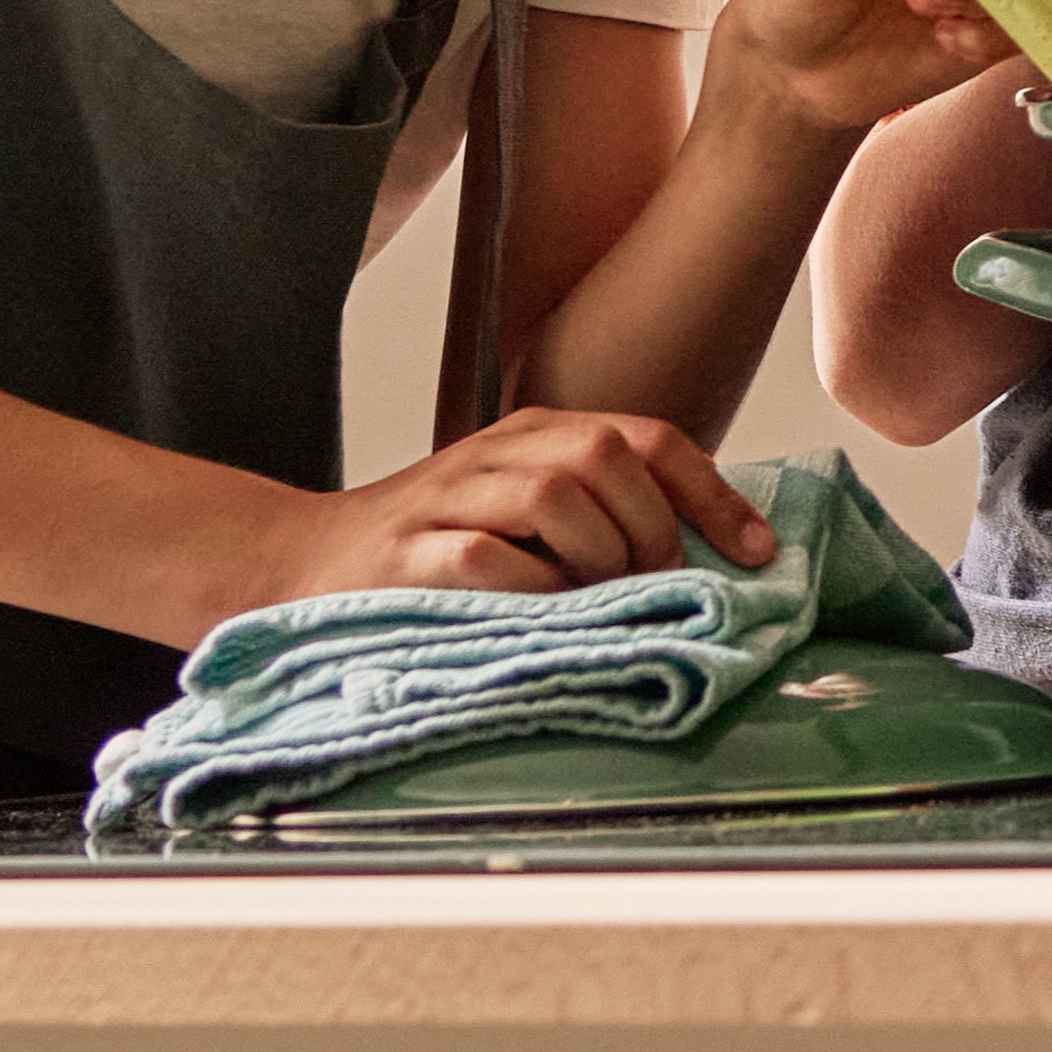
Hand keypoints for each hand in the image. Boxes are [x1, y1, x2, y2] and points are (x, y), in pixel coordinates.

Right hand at [256, 406, 768, 613]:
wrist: (294, 560)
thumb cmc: (429, 547)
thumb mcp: (518, 510)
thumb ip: (596, 515)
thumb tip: (703, 556)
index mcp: (535, 436)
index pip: (646, 438)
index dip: (712, 494)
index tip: (757, 553)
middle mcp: (496, 453)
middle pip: (606, 459)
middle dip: (650, 529)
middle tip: (655, 588)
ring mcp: (447, 498)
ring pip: (555, 496)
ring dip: (596, 556)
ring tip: (598, 601)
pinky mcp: (405, 554)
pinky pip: (487, 558)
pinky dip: (529, 587)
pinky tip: (539, 615)